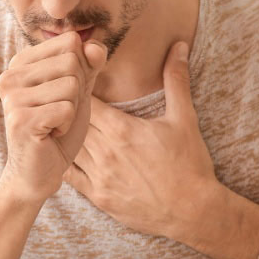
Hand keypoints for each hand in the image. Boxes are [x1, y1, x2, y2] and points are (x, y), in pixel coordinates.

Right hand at [0, 32, 107, 203]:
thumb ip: (89, 63)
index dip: (81, 69)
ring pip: (71, 85)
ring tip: (53, 123)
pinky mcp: (20, 119)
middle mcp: (10, 75)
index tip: (62, 93)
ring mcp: (12, 97)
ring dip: (72, 109)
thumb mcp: (79, 89)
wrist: (39, 172)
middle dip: (77, 90)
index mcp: (20, 62)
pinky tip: (51, 134)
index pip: (70, 42)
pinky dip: (67, 125)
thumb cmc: (58, 128)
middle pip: (72, 61)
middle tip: (58, 112)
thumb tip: (94, 45)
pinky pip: (66, 108)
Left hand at [62, 41, 217, 237]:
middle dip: (70, 111)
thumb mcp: (184, 119)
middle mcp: (105, 153)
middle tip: (65, 100)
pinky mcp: (99, 198)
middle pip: (73, 123)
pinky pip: (71, 177)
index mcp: (122, 130)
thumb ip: (176, 80)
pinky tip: (66, 154)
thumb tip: (179, 46)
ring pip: (69, 148)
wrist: (194, 212)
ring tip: (64, 125)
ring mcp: (100, 177)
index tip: (79, 83)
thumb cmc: (190, 164)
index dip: (80, 90)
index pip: (86, 101)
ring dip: (66, 137)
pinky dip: (66, 163)